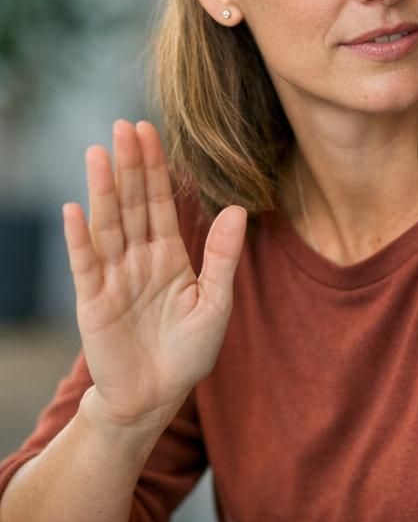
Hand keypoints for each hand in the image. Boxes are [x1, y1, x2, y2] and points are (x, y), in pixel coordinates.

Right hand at [63, 120, 246, 425]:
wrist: (157, 395)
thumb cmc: (189, 350)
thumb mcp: (216, 303)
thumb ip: (223, 257)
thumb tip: (237, 209)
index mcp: (170, 256)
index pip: (161, 203)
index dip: (156, 168)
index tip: (150, 131)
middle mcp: (139, 259)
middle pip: (133, 204)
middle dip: (130, 166)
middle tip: (125, 126)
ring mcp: (114, 277)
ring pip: (109, 225)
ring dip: (103, 190)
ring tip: (99, 153)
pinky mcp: (93, 301)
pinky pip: (86, 264)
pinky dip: (80, 238)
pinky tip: (76, 209)